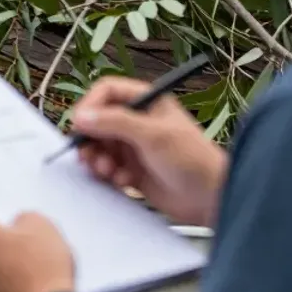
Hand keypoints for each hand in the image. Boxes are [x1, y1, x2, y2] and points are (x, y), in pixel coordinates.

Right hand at [72, 76, 228, 226]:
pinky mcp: (131, 169)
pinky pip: (106, 167)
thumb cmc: (193, 160)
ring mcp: (133, 146)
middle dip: (91, 138)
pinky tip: (123, 182)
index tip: (80, 124)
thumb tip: (81, 116)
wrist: (211, 199)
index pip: (107, 92)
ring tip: (107, 171)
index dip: (90, 105)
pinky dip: (108, 175)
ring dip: (97, 159)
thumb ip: (116, 122)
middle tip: (88, 154)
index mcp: (146, 102)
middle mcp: (137, 121)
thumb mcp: (154, 135)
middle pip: (97, 121)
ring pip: (99, 146)